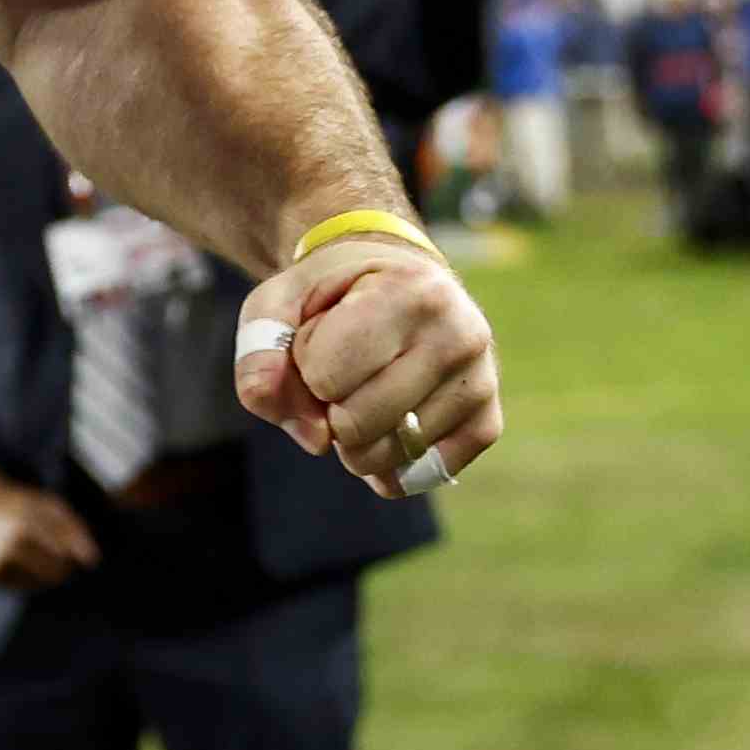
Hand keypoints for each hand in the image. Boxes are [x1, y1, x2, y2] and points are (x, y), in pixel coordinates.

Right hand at [0, 468, 100, 589]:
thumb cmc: (21, 505)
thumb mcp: (50, 505)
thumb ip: (75, 529)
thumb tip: (92, 560)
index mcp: (27, 522)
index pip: (65, 553)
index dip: (73, 553)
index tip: (69, 546)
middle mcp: (9, 543)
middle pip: (55, 573)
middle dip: (63, 567)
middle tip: (58, 555)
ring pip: (39, 584)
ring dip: (47, 574)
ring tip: (37, 555)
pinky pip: (21, 586)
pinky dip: (27, 578)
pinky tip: (19, 560)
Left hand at [238, 237, 502, 499]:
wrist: (396, 275)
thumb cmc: (331, 293)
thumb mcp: (279, 303)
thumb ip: (261, 357)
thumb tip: (313, 440)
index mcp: (409, 293)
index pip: (325, 376)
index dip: (306, 365)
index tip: (324, 333)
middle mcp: (459, 336)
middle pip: (355, 425)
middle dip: (327, 407)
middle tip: (343, 366)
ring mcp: (480, 382)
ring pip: (386, 456)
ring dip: (353, 437)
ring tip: (367, 385)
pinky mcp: (488, 421)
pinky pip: (420, 474)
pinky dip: (388, 463)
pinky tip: (387, 421)